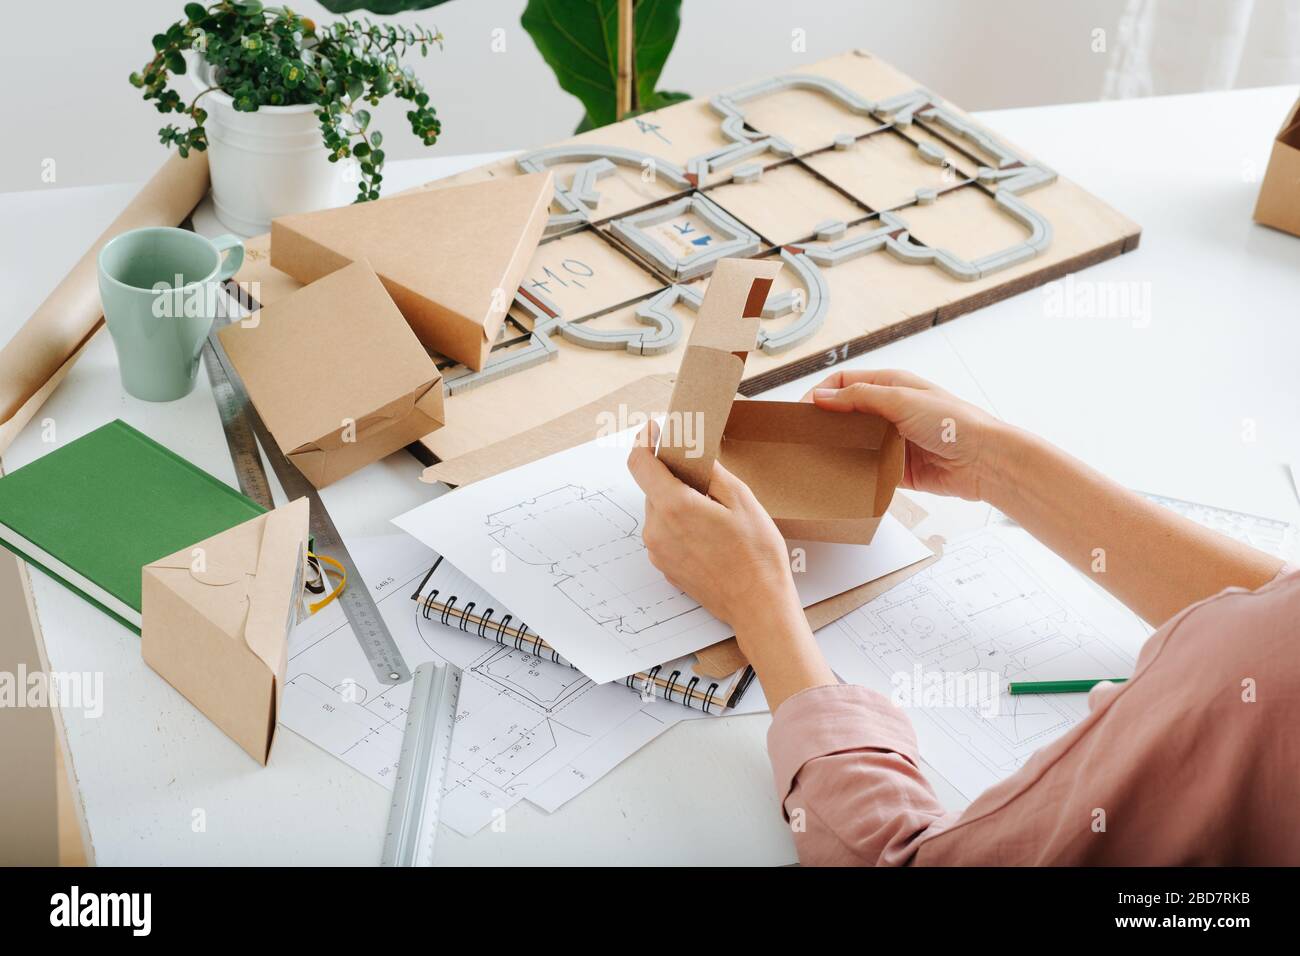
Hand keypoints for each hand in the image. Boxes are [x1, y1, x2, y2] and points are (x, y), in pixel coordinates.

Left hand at [626, 421, 836, 709]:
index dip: (644, 442)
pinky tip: (709, 533)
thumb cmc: (757, 555)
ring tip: (713, 511)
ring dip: (677, 502)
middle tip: (702, 475)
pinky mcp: (665, 567)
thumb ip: (711, 472)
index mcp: (674, 507)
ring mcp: (658, 551)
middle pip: (652, 488)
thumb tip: (694, 454)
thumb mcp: (742, 500)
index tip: (652, 430)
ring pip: (659, 511)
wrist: (758, 605)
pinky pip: (665, 533)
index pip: (639, 464)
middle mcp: (657, 529)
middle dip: (672, 476)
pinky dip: (680, 525)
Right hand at [806, 368, 1006, 501]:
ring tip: (818, 459)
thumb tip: (822, 397)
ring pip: (854, 443)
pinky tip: (842, 477)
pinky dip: (855, 473)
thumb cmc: (953, 423)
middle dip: (825, 424)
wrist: (983, 461)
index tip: (803, 413)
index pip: (844, 383)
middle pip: (846, 414)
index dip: (821, 394)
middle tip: (804, 438)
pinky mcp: (897, 468)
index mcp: (891, 386)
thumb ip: (859, 398)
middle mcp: (890, 411)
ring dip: (839, 450)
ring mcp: (893, 440)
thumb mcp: (901, 400)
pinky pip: (867, 470)